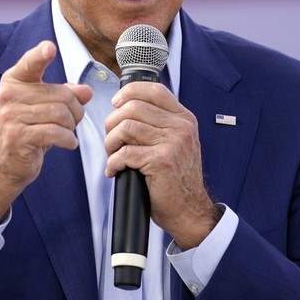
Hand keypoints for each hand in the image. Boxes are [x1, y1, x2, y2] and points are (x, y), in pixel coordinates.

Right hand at [0, 41, 92, 224]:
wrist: (2, 165)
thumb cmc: (25, 132)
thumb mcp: (42, 109)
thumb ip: (64, 95)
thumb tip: (86, 91)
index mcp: (14, 82)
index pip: (29, 64)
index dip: (40, 55)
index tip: (49, 48)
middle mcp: (9, 96)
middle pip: (59, 94)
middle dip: (75, 109)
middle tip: (74, 120)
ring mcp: (11, 117)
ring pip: (60, 113)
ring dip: (72, 125)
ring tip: (69, 132)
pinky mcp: (17, 137)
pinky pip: (55, 132)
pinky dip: (68, 139)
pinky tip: (69, 143)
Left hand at [104, 81, 219, 248]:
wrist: (189, 209)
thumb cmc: (175, 178)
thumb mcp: (176, 142)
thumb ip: (159, 122)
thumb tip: (124, 106)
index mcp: (184, 118)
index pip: (154, 90)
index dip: (129, 92)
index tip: (116, 104)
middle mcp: (181, 127)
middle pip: (133, 107)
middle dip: (112, 122)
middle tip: (111, 140)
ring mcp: (172, 143)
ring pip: (125, 127)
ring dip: (110, 142)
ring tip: (112, 155)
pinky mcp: (161, 161)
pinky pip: (124, 153)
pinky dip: (112, 162)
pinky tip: (114, 170)